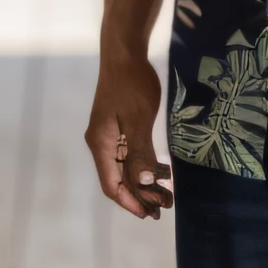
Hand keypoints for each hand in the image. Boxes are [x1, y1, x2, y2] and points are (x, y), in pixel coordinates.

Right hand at [85, 56, 173, 218]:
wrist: (124, 53)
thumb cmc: (131, 84)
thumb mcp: (138, 119)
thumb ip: (139, 151)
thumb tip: (142, 183)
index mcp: (101, 144)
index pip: (112, 184)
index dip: (130, 201)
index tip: (149, 214)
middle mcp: (101, 143)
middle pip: (118, 178)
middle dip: (140, 195)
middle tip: (165, 206)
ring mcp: (109, 134)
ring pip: (124, 167)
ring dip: (143, 182)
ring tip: (166, 194)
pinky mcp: (118, 126)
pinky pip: (129, 154)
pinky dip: (143, 165)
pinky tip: (160, 171)